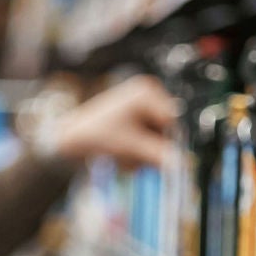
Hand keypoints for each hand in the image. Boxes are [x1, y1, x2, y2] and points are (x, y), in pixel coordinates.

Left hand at [51, 75, 177, 168]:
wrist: (69, 139)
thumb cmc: (96, 137)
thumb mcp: (130, 147)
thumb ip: (158, 154)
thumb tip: (185, 163)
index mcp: (147, 92)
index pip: (172, 121)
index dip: (167, 142)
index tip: (158, 158)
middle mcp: (148, 93)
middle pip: (167, 130)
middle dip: (151, 148)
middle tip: (131, 157)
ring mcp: (142, 104)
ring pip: (158, 138)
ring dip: (143, 153)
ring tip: (121, 154)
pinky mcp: (137, 117)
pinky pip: (149, 138)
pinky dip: (138, 150)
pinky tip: (121, 152)